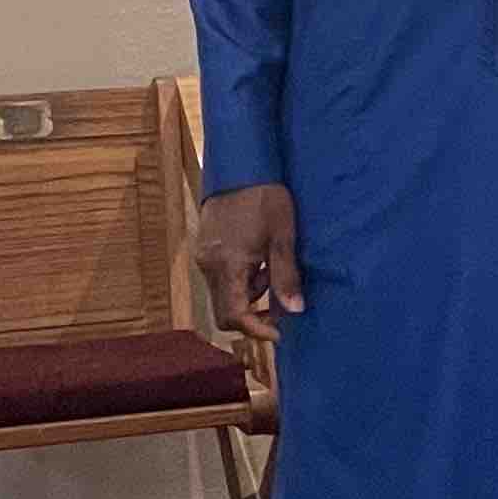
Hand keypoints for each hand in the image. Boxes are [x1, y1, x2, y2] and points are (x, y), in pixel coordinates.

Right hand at [197, 182, 302, 339]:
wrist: (240, 165)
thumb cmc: (266, 197)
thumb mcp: (283, 236)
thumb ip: (286, 276)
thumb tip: (295, 311)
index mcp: (227, 265)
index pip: (234, 316)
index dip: (256, 330)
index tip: (280, 333)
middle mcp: (208, 265)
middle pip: (224, 311)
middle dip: (252, 316)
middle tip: (279, 305)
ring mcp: (202, 256)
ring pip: (221, 295)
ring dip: (247, 296)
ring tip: (271, 272)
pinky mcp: (203, 248)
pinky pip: (218, 279)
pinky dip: (239, 281)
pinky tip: (257, 262)